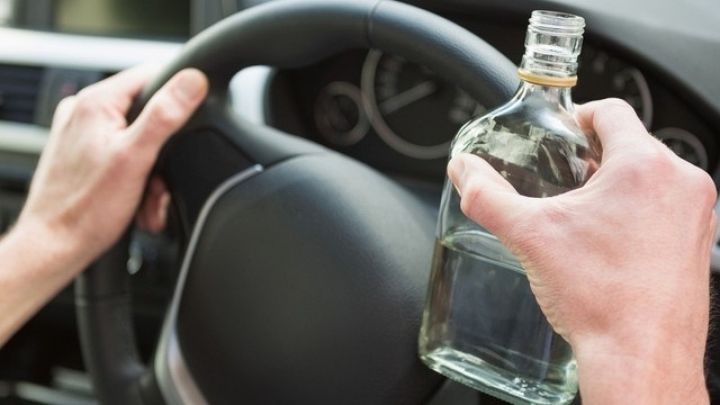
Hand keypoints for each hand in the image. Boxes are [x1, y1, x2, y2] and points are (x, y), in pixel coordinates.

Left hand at [16, 66, 207, 270]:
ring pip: (139, 138)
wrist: (54, 246)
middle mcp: (83, 111)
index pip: (153, 75)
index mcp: (96, 102)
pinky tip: (135, 200)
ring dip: (152, 170)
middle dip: (165, 150)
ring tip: (147, 199)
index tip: (186, 128)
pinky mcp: (81, 153)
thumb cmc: (86, 210)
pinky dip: (135, 177)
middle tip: (159, 182)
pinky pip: (123, 154)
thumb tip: (192, 81)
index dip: (178, 99)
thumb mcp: (136, 158)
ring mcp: (80, 132)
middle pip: (149, 112)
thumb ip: (165, 115)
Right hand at [448, 99, 714, 403]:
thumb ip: (487, 195)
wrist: (640, 356)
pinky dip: (639, 212)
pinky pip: (667, 207)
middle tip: (563, 183)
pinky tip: (609, 244)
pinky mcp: (700, 242)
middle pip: (631, 144)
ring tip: (583, 217)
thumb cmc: (601, 298)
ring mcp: (697, 214)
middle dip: (594, 158)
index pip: (611, 111)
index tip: (561, 134)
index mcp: (644, 166)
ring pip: (650, 177)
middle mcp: (681, 182)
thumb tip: (463, 171)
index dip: (578, 116)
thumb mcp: (530, 235)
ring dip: (616, 186)